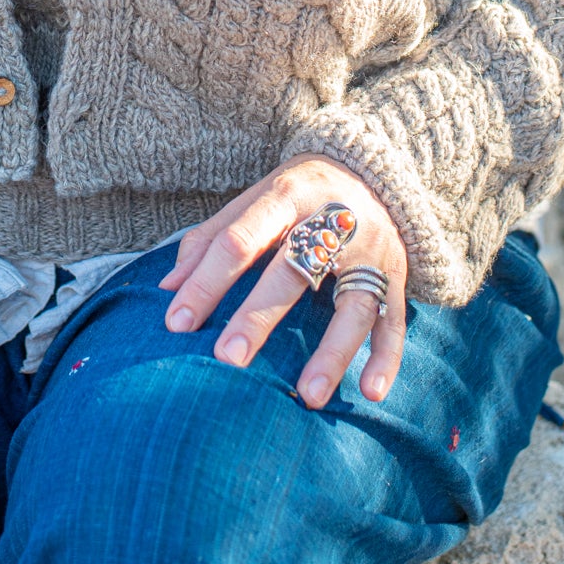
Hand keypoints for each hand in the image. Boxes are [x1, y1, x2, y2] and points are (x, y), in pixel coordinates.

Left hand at [159, 155, 406, 408]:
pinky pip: (394, 320)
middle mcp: (331, 219)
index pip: (239, 240)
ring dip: (332, 351)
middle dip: (258, 316)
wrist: (369, 168)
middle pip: (292, 270)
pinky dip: (386, 357)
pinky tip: (370, 393)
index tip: (177, 324)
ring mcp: (371, 249)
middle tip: (228, 359)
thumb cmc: (295, 195)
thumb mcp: (252, 201)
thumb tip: (166, 289)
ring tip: (306, 396)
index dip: (207, 281)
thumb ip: (210, 240)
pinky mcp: (398, 274)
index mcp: (285, 196)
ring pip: (353, 303)